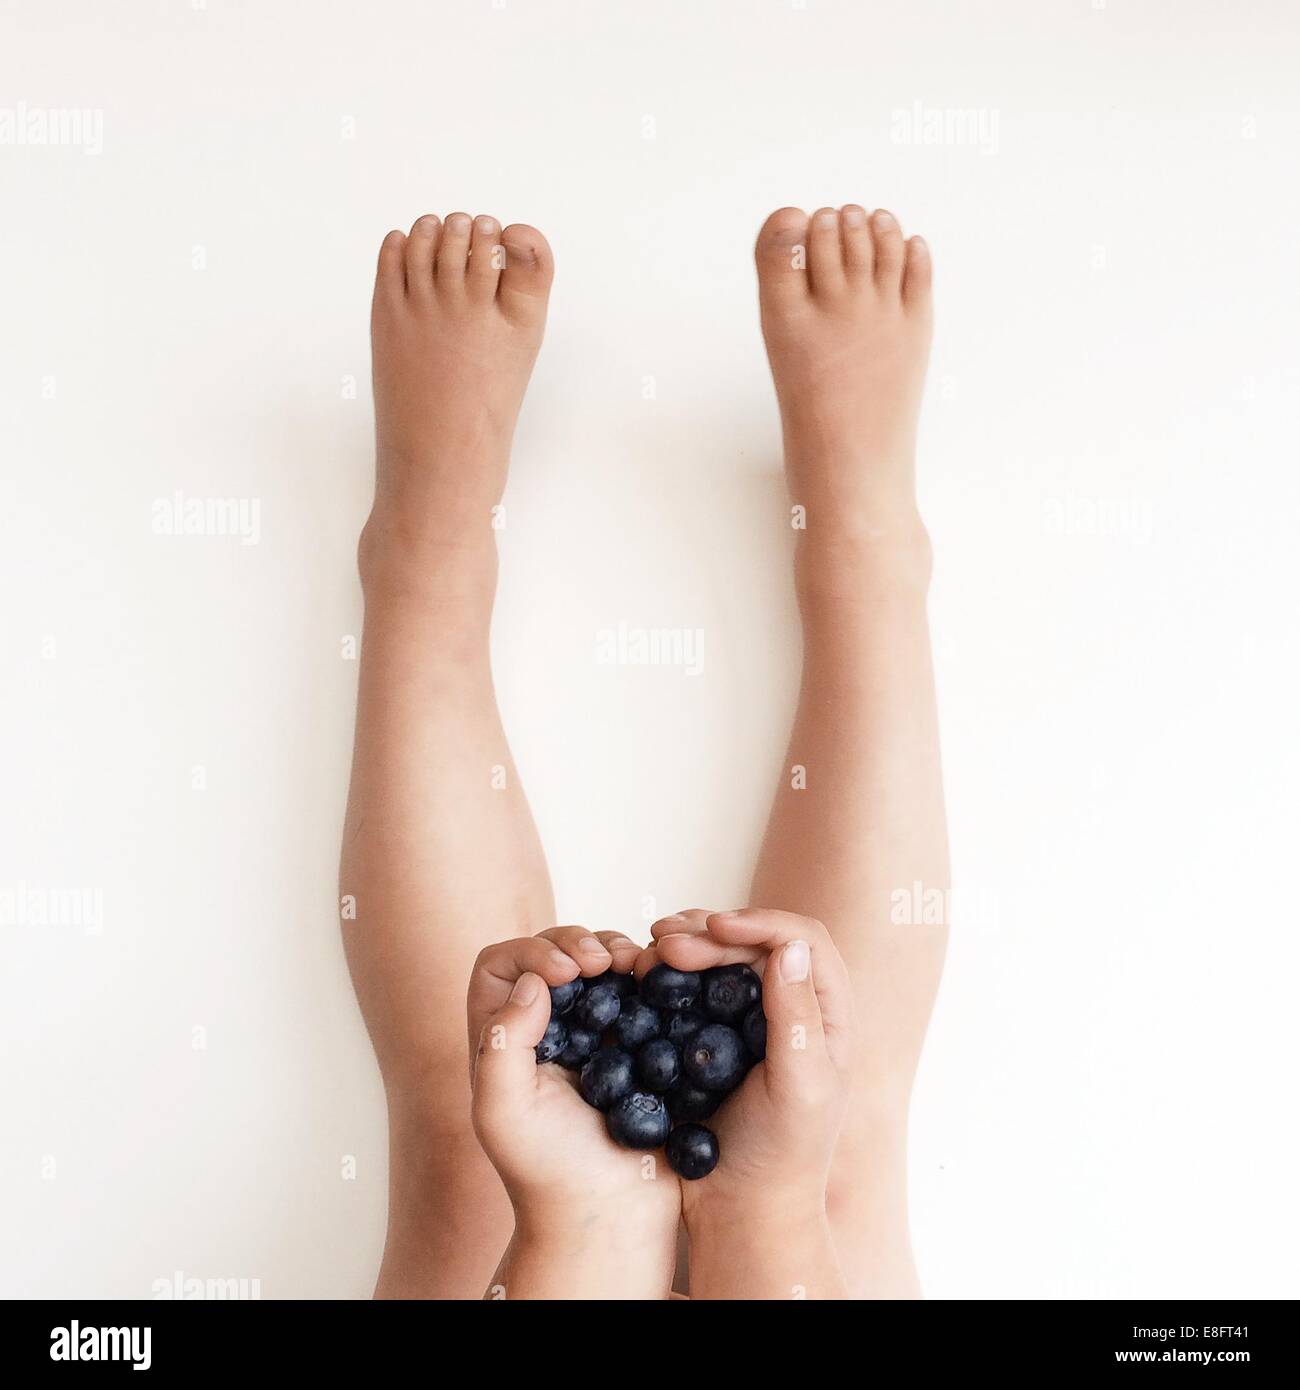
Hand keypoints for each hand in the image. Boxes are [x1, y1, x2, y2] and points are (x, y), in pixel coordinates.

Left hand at [467, 926, 680, 1296]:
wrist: (610, 1214)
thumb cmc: (547, 1172)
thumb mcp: (501, 1111)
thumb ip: (502, 1042)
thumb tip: (534, 982)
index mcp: (503, 1037)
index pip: (502, 966)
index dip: (531, 952)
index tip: (565, 972)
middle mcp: (545, 1027)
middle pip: (551, 952)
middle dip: (576, 942)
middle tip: (601, 960)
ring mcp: (593, 1032)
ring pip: (597, 962)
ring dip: (613, 948)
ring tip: (629, 961)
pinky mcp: (636, 1040)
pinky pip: (638, 988)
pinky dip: (646, 971)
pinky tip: (653, 978)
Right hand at [637, 908, 855, 1224]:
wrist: (741, 1207)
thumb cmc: (782, 1155)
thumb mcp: (800, 1088)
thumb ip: (797, 1018)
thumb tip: (790, 947)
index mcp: (826, 1013)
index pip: (803, 941)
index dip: (761, 923)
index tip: (715, 927)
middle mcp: (790, 1005)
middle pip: (754, 940)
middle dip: (709, 933)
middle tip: (663, 944)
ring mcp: (748, 1017)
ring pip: (721, 956)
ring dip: (685, 944)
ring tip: (648, 954)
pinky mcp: (711, 1032)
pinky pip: (693, 985)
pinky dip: (669, 971)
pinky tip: (642, 974)